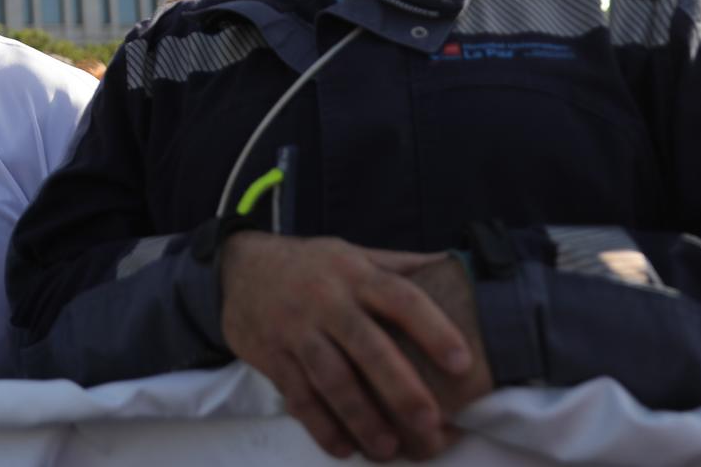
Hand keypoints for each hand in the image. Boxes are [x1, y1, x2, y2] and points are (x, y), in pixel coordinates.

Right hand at [218, 233, 475, 460]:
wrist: (238, 268)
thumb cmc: (312, 266)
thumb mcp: (354, 254)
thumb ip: (400, 267)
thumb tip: (457, 268)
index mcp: (356, 275)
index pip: (400, 299)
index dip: (433, 329)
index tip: (462, 362)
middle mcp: (326, 302)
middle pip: (367, 347)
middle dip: (400, 387)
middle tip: (430, 422)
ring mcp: (296, 331)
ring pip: (331, 379)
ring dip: (361, 417)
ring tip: (388, 448)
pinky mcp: (272, 357)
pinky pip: (298, 396)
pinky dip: (321, 425)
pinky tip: (344, 447)